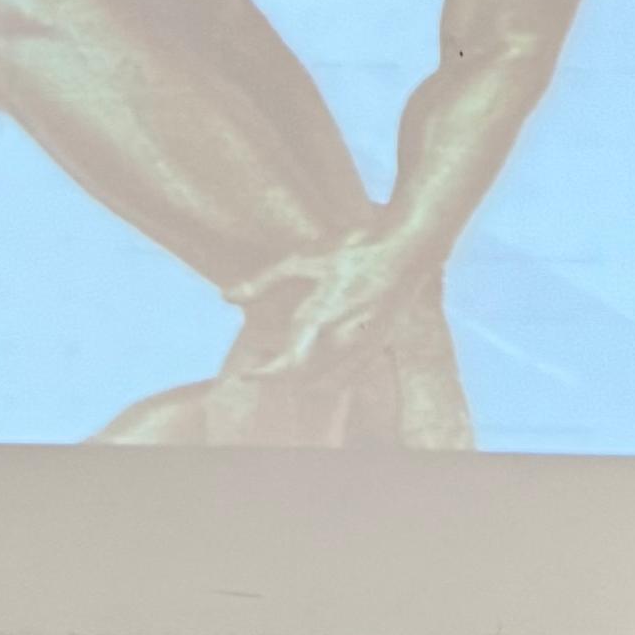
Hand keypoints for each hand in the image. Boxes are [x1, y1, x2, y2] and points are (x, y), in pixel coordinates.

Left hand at [232, 226, 427, 383]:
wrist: (407, 252)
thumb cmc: (354, 250)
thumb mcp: (303, 260)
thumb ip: (264, 282)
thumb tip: (228, 297)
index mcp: (321, 322)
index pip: (287, 367)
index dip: (264, 375)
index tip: (246, 374)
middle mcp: (343, 342)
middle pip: (304, 380)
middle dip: (280, 376)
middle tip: (260, 360)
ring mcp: (364, 347)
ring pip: (329, 383)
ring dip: (304, 380)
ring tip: (288, 361)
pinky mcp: (378, 345)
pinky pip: (350, 375)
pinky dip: (330, 376)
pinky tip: (321, 357)